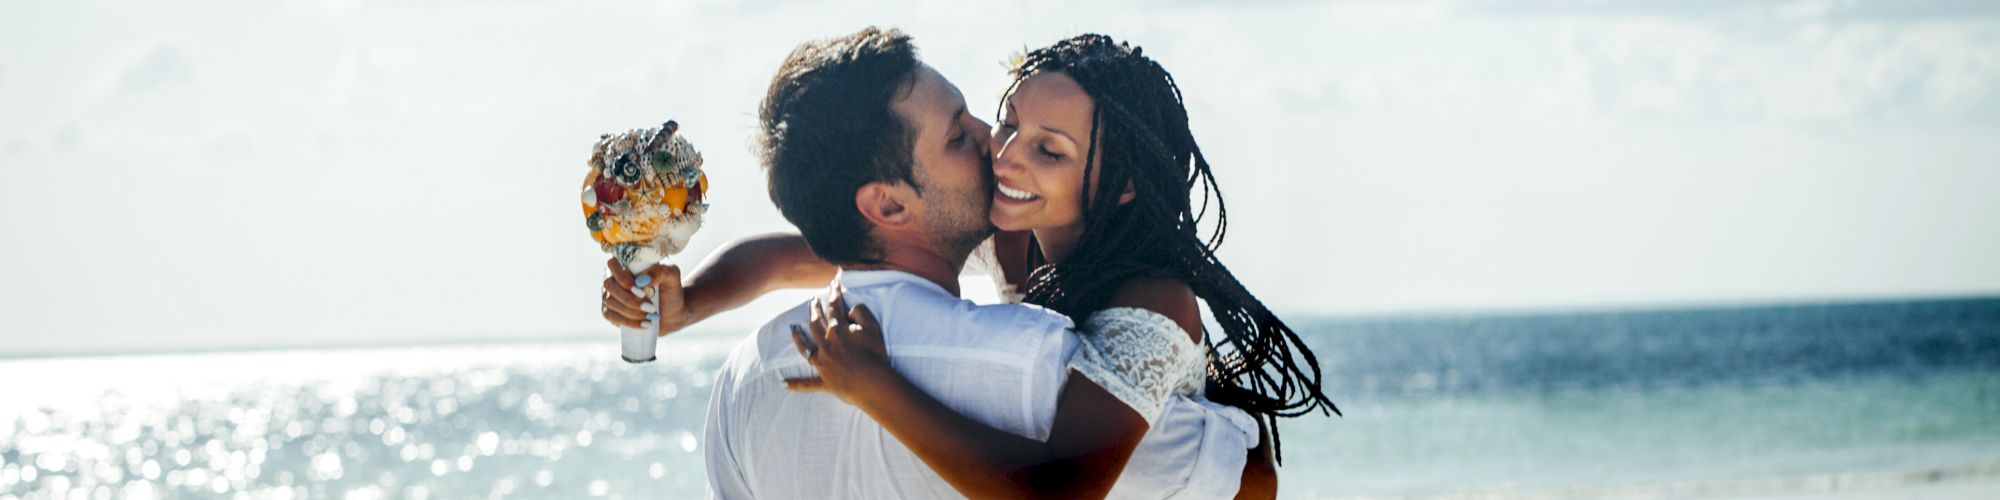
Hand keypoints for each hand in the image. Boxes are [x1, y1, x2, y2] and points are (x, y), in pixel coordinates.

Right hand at [600, 258, 691, 335]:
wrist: (673, 311)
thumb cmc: (671, 289)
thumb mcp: (672, 276)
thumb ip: (661, 272)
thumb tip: (641, 280)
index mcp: (626, 265)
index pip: (612, 265)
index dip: (624, 279)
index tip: (643, 291)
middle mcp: (614, 278)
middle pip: (610, 286)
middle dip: (630, 299)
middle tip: (651, 307)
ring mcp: (610, 296)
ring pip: (610, 303)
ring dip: (632, 312)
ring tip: (652, 315)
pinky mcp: (611, 312)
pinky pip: (611, 317)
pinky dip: (629, 322)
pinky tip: (644, 324)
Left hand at [784, 285, 892, 406]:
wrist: (873, 384)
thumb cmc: (875, 354)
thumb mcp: (874, 326)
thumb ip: (861, 312)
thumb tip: (849, 310)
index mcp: (838, 329)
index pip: (835, 307)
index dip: (835, 293)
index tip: (834, 283)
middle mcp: (826, 344)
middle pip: (816, 322)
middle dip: (814, 309)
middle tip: (812, 299)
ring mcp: (823, 362)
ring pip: (805, 347)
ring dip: (798, 337)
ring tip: (792, 329)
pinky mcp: (824, 380)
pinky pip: (807, 383)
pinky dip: (795, 384)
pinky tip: (782, 384)